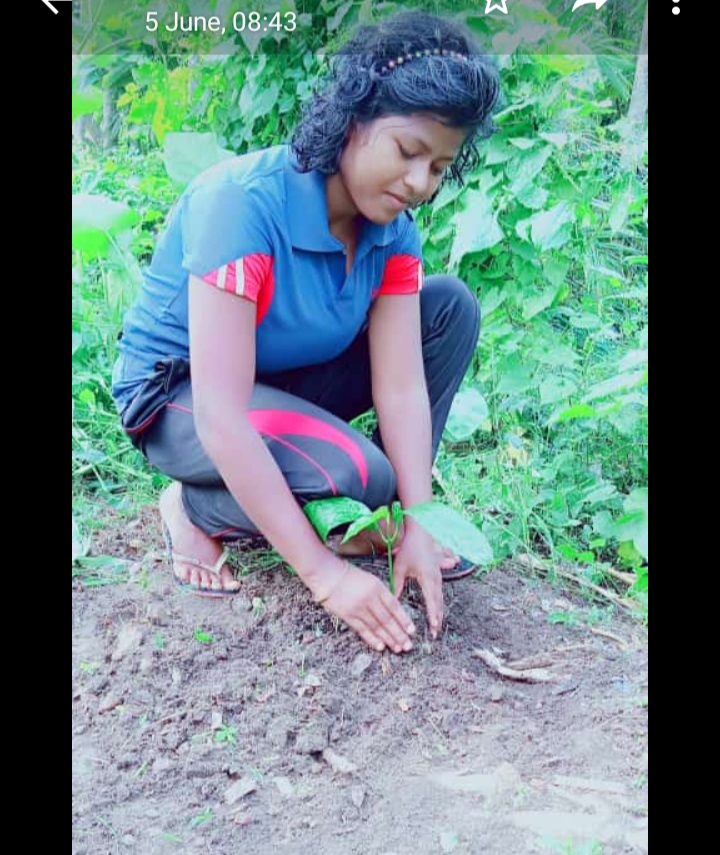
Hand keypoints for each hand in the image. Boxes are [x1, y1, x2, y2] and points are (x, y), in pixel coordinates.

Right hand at [311, 556, 415, 653]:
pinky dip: (372, 639)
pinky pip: (362, 630)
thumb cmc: (351, 576)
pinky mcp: (347, 615)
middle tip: (408, 645)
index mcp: (377, 587)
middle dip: (399, 634)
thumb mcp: (371, 579)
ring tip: (398, 648)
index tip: (412, 630)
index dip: (404, 620)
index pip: (394, 606)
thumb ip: (382, 594)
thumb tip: (394, 610)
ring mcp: (358, 608)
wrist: (329, 575)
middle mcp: (369, 598)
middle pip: (387, 619)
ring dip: (388, 639)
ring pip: (377, 627)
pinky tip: (381, 646)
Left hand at [392, 523, 443, 638]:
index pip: (432, 602)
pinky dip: (440, 598)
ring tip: (438, 623)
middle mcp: (436, 578)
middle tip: (436, 632)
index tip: (433, 628)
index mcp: (428, 578)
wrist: (419, 531)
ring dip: (439, 610)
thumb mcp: (400, 567)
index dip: (433, 616)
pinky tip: (441, 604)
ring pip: (440, 596)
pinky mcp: (438, 571)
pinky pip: (441, 588)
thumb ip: (397, 584)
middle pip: (438, 602)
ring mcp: (439, 574)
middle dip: (437, 617)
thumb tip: (393, 599)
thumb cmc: (409, 548)